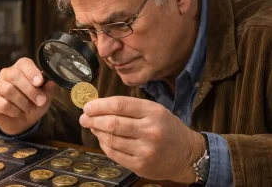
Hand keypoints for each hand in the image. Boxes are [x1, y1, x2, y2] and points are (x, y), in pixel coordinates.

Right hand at [0, 57, 55, 134]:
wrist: (21, 122)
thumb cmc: (33, 104)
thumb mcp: (45, 97)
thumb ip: (48, 88)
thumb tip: (52, 81)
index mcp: (21, 69)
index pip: (23, 63)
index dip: (32, 72)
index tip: (40, 82)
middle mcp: (6, 74)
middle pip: (14, 75)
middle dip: (30, 90)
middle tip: (40, 101)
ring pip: (8, 90)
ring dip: (23, 102)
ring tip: (29, 109)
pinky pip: (2, 104)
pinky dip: (14, 111)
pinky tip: (17, 113)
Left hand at [79, 96, 205, 183]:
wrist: (187, 155)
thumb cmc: (167, 128)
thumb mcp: (155, 111)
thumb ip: (129, 108)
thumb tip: (98, 107)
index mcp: (153, 112)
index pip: (119, 105)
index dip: (99, 105)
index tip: (87, 106)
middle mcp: (150, 131)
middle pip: (112, 123)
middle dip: (93, 119)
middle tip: (84, 118)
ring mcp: (145, 150)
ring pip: (111, 140)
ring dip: (96, 132)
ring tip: (92, 127)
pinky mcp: (140, 165)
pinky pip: (114, 154)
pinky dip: (104, 145)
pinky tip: (102, 139)